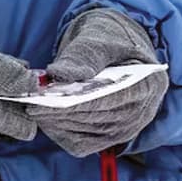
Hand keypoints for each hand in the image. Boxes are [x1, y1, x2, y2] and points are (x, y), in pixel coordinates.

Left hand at [35, 8, 168, 156]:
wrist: (114, 51)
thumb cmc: (109, 40)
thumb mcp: (100, 37)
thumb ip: (83, 54)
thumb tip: (60, 73)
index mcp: (149, 84)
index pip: (112, 99)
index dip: (80, 102)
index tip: (49, 99)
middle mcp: (142, 113)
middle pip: (97, 120)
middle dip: (63, 112)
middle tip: (32, 104)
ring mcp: (125, 130)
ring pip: (86, 135)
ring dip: (58, 122)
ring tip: (34, 108)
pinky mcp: (107, 139)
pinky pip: (80, 144)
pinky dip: (60, 132)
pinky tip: (44, 118)